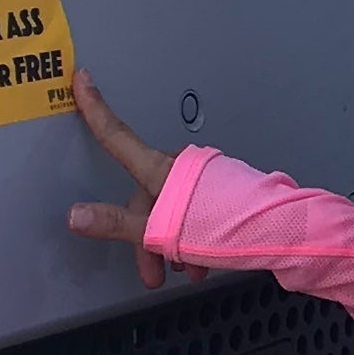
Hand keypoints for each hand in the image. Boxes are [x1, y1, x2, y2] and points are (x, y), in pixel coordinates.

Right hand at [66, 70, 205, 290]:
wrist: (280, 232)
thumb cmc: (222, 227)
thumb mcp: (162, 232)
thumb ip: (117, 223)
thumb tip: (73, 216)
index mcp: (161, 170)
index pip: (117, 136)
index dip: (95, 109)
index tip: (82, 80)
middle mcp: (181, 168)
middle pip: (146, 198)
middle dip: (145, 238)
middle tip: (152, 274)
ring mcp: (206, 180)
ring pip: (173, 212)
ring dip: (171, 246)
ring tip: (185, 273)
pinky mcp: (226, 195)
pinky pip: (197, 217)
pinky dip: (193, 243)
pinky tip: (202, 268)